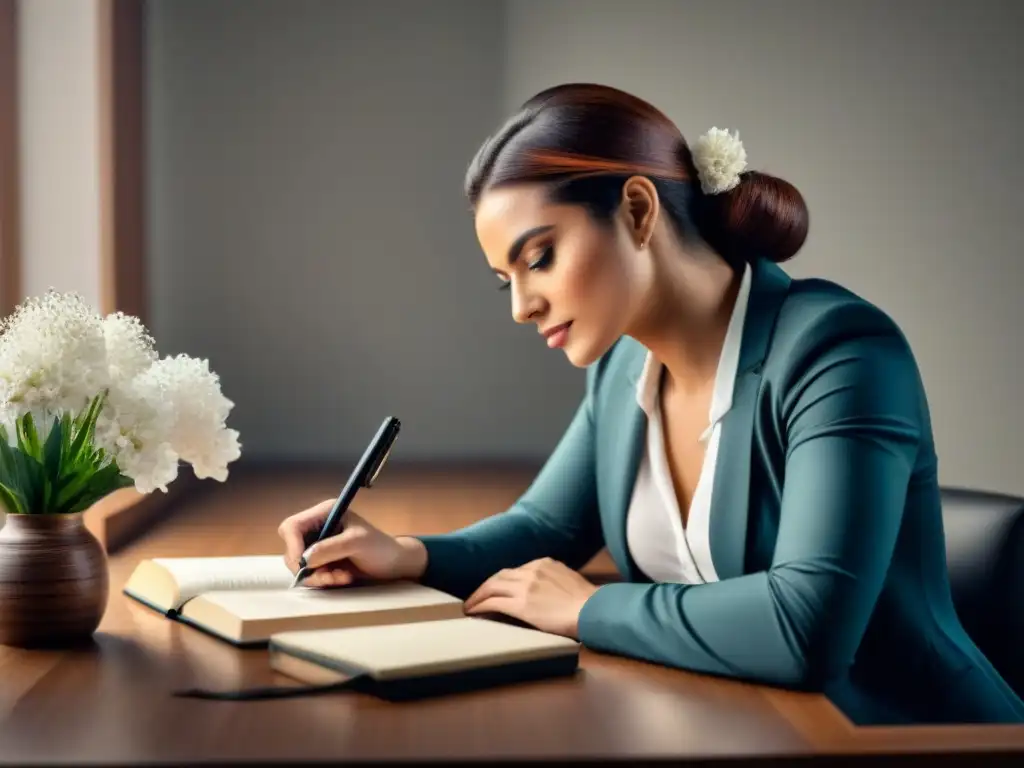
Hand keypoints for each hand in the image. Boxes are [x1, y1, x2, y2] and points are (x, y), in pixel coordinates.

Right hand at [277, 498, 426, 587]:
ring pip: (299, 565)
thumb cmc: (380, 547)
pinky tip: (342, 578)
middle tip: (328, 576)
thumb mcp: (357, 542)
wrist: (393, 565)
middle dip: (307, 566)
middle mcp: (317, 527)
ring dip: (318, 576)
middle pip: (291, 548)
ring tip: (342, 577)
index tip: (304, 565)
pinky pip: (310, 575)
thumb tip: (305, 559)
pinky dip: (323, 581)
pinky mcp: (321, 562)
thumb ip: (331, 548)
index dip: (293, 546)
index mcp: (324, 513)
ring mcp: (318, 545)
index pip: (292, 526)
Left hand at [463, 557, 598, 637]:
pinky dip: (480, 606)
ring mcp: (525, 586)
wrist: (593, 609)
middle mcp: (532, 570)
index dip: (503, 581)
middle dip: (486, 586)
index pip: (516, 570)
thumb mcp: (569, 580)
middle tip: (476, 596)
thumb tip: (548, 590)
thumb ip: (554, 580)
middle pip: (500, 576)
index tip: (497, 589)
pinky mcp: (521, 604)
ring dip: (478, 596)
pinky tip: (473, 612)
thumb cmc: (588, 602)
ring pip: (492, 587)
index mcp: (544, 563)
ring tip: (469, 605)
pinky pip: (493, 603)